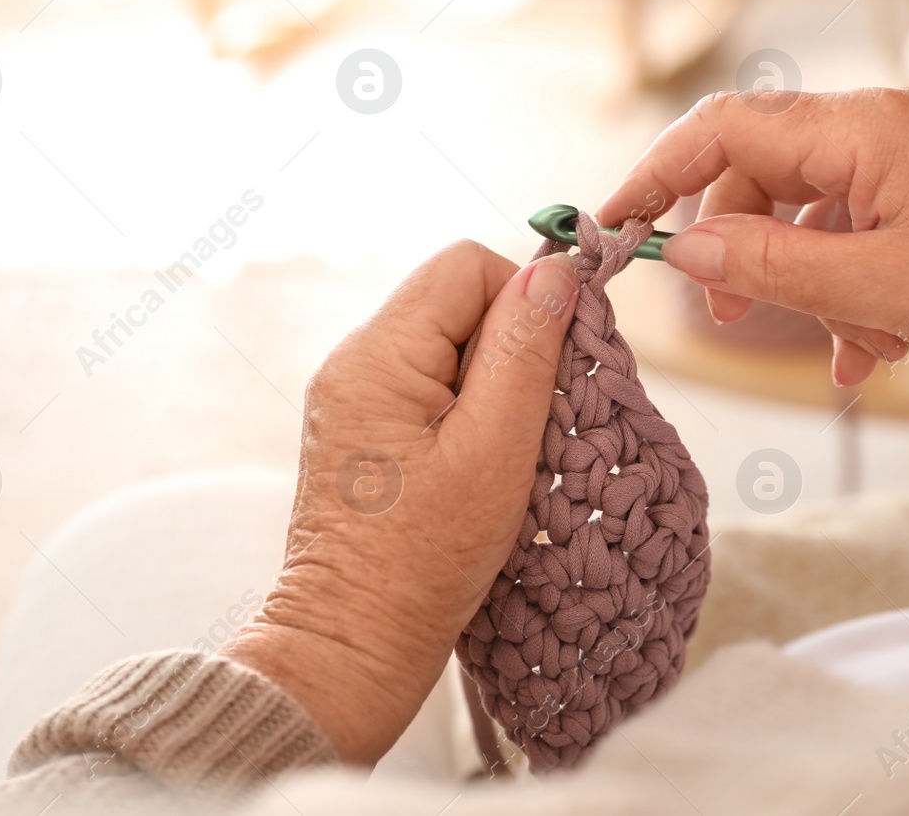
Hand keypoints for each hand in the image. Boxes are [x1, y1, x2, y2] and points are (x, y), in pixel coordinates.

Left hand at [225, 241, 578, 763]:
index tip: (555, 366)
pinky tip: (480, 465)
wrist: (353, 643)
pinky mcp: (363, 429)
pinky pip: (430, 385)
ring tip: (505, 452)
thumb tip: (555, 272)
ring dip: (494, 385)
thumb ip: (525, 351)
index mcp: (377, 353)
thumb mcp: (494, 448)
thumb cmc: (422, 559)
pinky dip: (469, 412)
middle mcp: (354, 360)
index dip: (526, 298)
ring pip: (450, 345)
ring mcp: (353, 395)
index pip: (468, 265)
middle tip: (532, 422)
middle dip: (512, 347)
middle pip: (458, 301)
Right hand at [597, 88, 908, 383]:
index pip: (725, 126)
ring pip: (806, 208)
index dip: (659, 171)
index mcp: (862, 128)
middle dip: (737, 244)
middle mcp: (877, 126)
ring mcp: (903, 155)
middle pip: (760, 169)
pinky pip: (852, 227)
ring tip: (838, 347)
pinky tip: (872, 350)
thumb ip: (770, 265)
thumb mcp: (876, 286)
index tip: (616, 221)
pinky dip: (846, 287)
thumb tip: (686, 250)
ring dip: (803, 281)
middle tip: (724, 311)